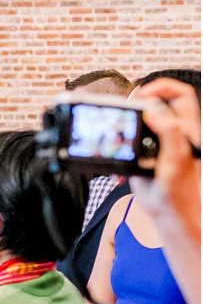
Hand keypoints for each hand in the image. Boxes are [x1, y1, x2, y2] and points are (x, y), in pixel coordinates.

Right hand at [131, 78, 200, 221]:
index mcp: (186, 130)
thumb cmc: (177, 193)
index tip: (141, 96)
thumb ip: (170, 133)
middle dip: (141, 99)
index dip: (161, 88)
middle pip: (160, 102)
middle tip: (126, 106)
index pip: (179, 95)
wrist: (169, 215)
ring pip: (142, 122)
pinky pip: (129, 143)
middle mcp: (172, 134)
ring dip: (127, 123)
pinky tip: (117, 158)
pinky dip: (120, 146)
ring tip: (118, 128)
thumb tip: (154, 111)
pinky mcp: (142, 157)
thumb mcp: (175, 161)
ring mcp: (157, 145)